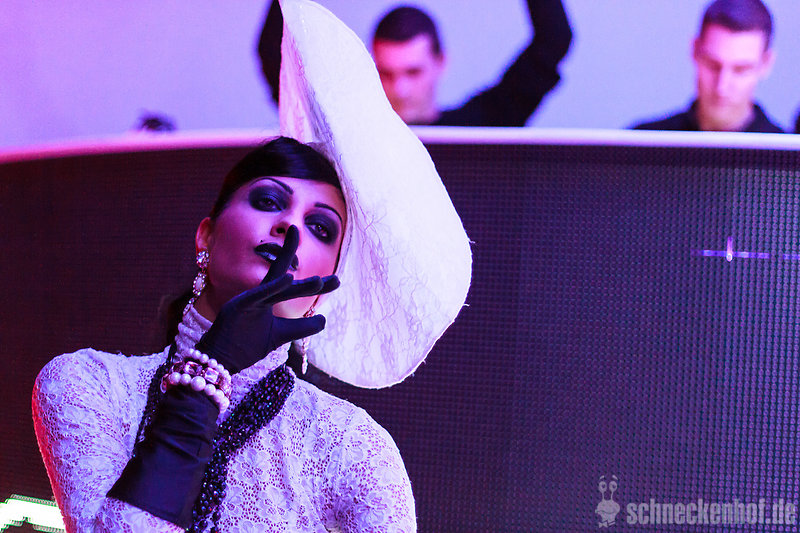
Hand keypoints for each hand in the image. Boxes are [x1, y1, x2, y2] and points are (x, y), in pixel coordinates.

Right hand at [196, 225, 338, 373]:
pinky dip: (273, 286)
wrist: (217, 359)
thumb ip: (300, 327)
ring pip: (277, 288)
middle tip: (338, 281)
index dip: (313, 284)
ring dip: (298, 286)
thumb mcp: (279, 335)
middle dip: (311, 282)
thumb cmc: (246, 345)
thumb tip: (323, 320)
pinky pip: (258, 294)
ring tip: (319, 282)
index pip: (293, 286)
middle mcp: (260, 296)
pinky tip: (288, 277)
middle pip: (289, 283)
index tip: (337, 281)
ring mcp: (249, 300)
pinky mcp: (238, 307)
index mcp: (268, 300)